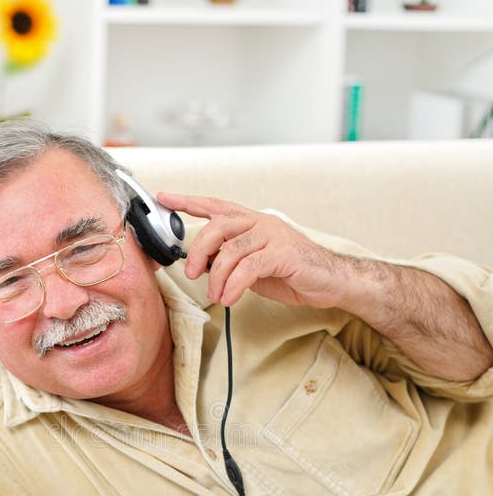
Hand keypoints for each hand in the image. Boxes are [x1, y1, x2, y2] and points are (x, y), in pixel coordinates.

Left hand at [158, 192, 348, 308]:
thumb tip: (202, 264)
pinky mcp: (284, 254)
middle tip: (192, 274)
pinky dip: (234, 285)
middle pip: (218, 226)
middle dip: (198, 250)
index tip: (165, 197)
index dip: (189, 201)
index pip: (215, 206)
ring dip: (218, 277)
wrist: (330, 281)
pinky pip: (249, 268)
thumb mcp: (253, 266)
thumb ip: (229, 261)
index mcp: (251, 222)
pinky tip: (230, 298)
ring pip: (231, 250)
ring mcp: (273, 236)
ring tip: (217, 295)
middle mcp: (261, 223)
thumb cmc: (292, 272)